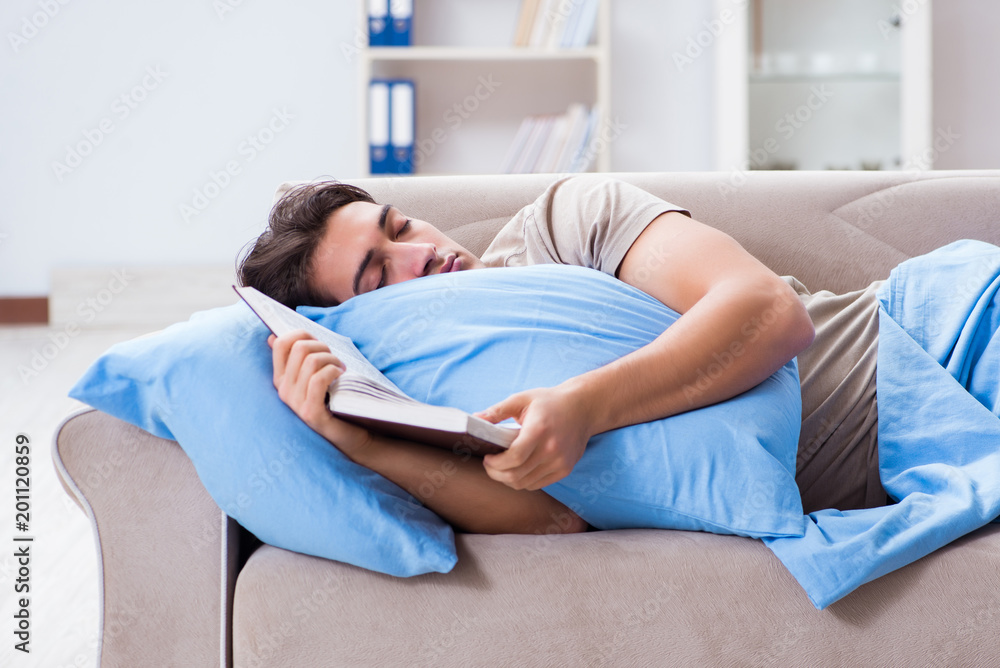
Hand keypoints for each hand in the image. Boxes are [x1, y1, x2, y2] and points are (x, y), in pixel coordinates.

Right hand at [268, 330, 374, 460]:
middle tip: (335, 358)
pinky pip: (318, 380)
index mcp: (281, 379)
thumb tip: (273, 337)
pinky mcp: (311, 413)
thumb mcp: (313, 376)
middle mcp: (284, 391)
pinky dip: (333, 371)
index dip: (302, 334)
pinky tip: (341, 375)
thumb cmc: (335, 400)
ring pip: (312, 361)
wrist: (352, 433)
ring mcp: (295, 403)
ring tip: (341, 369)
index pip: (281, 343)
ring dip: (332, 359)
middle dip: (322, 346)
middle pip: (300, 348)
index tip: (318, 342)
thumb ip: (297, 359)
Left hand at [475, 384, 594, 490]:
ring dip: (508, 479)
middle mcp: (552, 449)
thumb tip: (474, 419)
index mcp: (539, 430)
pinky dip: (523, 481)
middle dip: (496, 474)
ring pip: (525, 483)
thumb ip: (497, 411)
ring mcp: (560, 462)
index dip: (495, 463)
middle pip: (516, 475)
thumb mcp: (522, 399)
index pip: (513, 457)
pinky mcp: (565, 469)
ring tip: (501, 467)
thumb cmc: (549, 401)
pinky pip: (538, 484)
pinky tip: (518, 469)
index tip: (487, 457)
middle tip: (489, 465)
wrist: (583, 407)